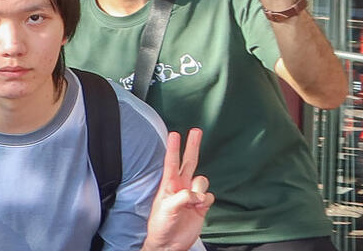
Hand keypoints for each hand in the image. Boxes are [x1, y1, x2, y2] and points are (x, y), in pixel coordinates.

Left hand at [144, 129, 212, 250]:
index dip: (173, 148)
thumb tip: (197, 194)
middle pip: (189, 162)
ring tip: (194, 202)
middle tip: (196, 131)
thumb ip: (182, 197)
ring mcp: (191, 195)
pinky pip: (209, 195)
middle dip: (192, 146)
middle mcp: (181, 186)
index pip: (171, 162)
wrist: (170, 242)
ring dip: (201, 188)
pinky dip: (207, 200)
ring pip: (202, 180)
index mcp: (168, 184)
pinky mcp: (201, 205)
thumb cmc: (161, 225)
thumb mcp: (167, 208)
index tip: (174, 133)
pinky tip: (200, 207)